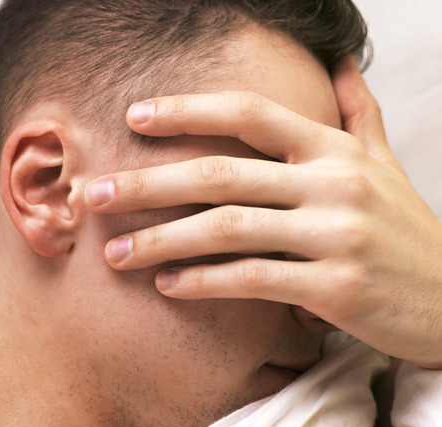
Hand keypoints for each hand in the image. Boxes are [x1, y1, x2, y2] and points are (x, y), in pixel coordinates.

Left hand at [85, 58, 441, 368]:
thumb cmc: (406, 231)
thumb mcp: (385, 165)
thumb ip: (357, 115)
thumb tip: (338, 64)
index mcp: (334, 150)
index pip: (250, 114)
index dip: (188, 110)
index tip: (134, 117)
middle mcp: (334, 183)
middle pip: (220, 173)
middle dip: (148, 183)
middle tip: (94, 194)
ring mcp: (336, 235)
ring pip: (227, 229)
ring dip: (161, 240)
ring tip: (115, 253)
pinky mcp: (337, 288)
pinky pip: (253, 279)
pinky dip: (203, 281)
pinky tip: (166, 285)